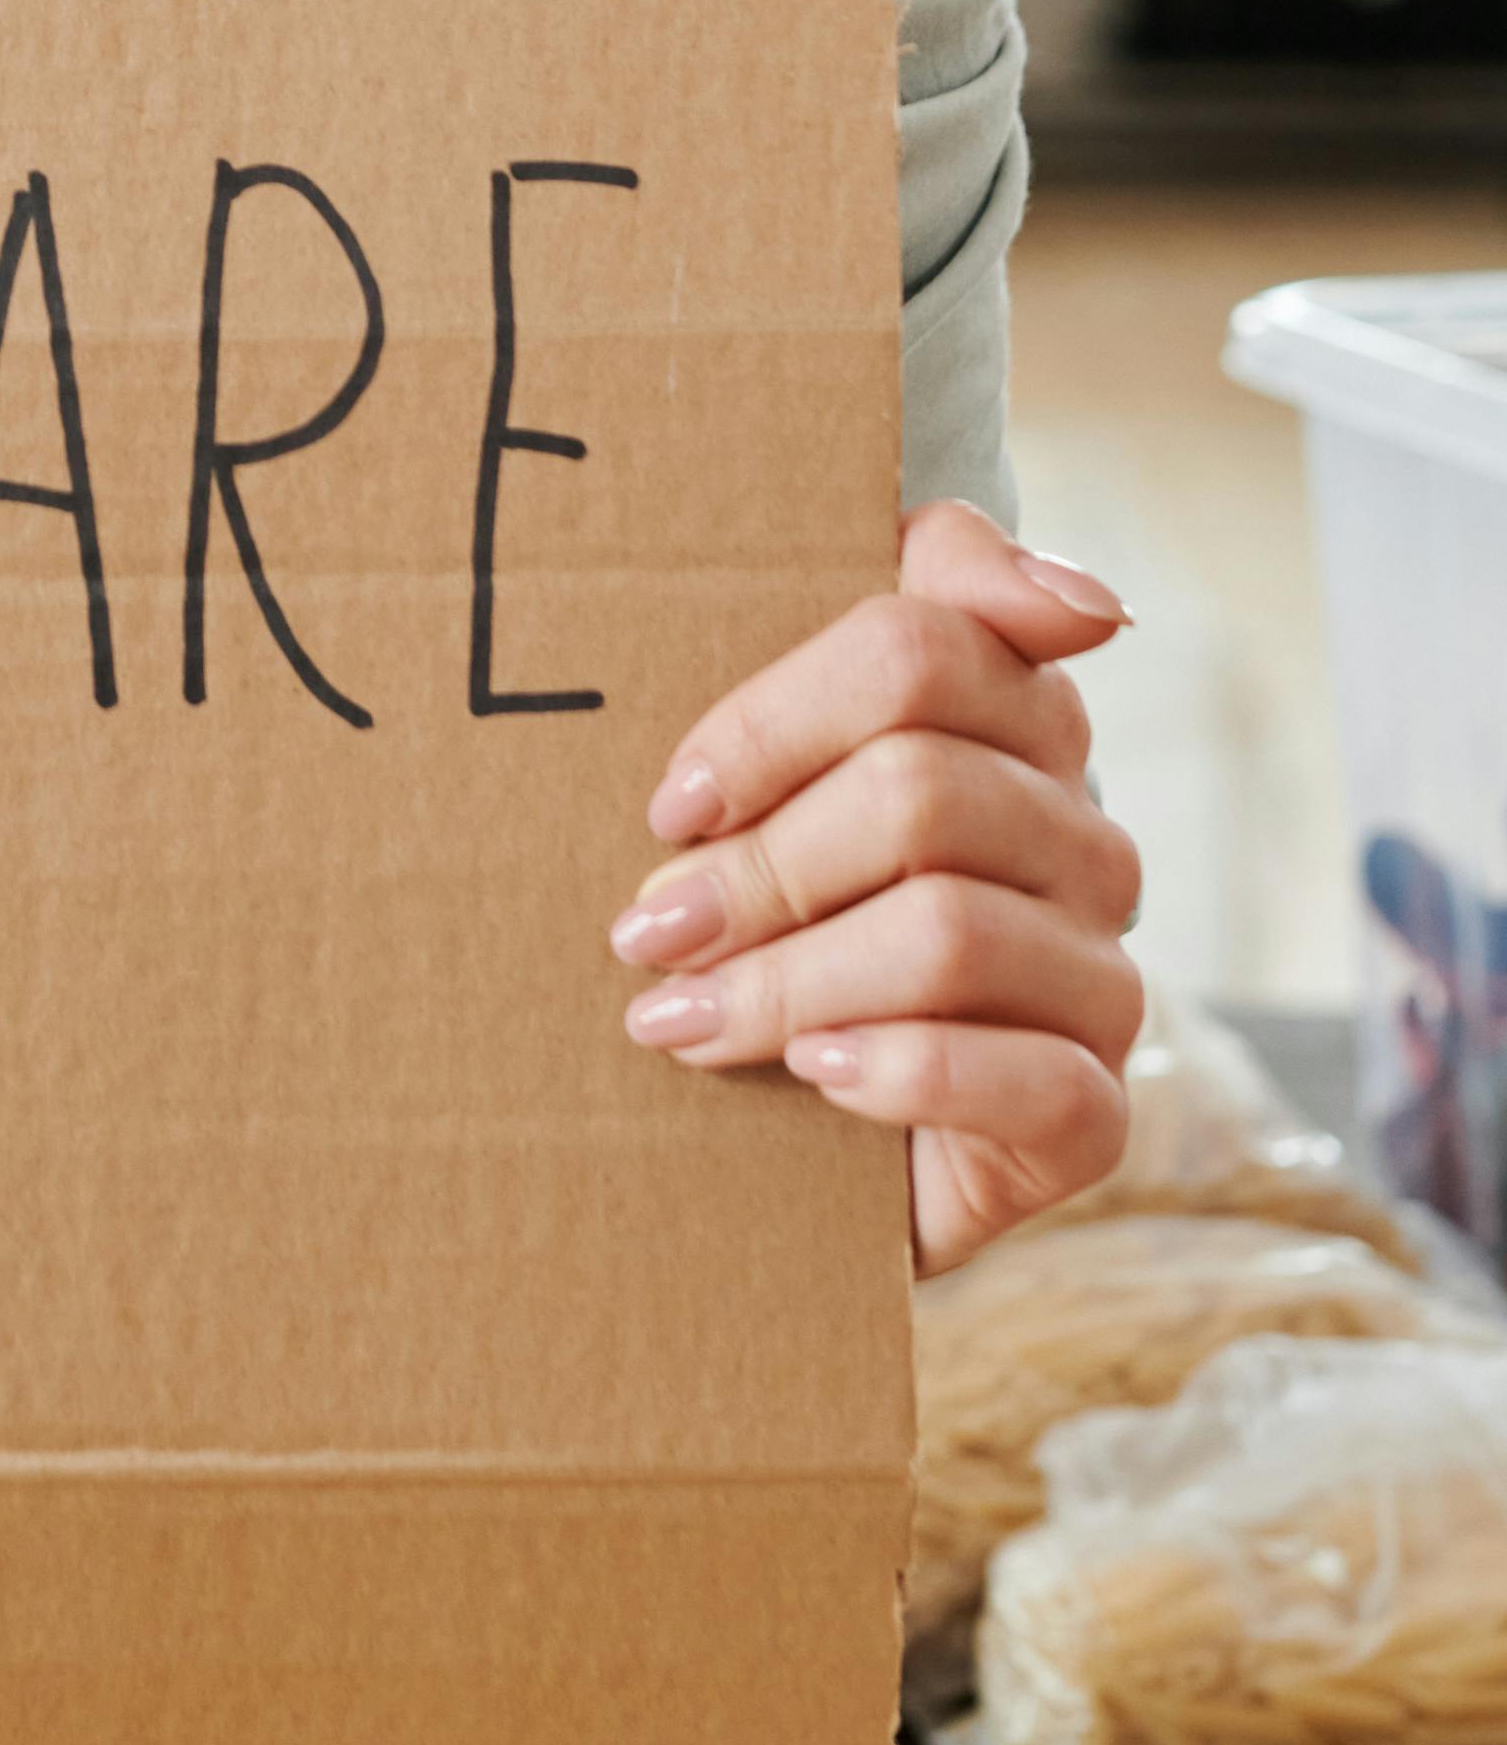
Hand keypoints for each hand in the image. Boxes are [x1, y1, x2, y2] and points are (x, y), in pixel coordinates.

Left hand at [608, 502, 1142, 1271]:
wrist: (789, 1150)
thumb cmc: (772, 934)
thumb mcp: (767, 782)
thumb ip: (863, 646)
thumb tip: (1068, 593)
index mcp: (1014, 722)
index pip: (925, 641)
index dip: (779, 716)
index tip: (674, 798)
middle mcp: (1079, 838)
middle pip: (922, 789)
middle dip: (759, 866)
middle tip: (644, 929)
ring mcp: (1100, 975)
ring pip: (952, 929)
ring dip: (788, 980)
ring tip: (676, 1018)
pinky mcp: (1095, 1112)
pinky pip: (1027, 1076)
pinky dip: (898, 1071)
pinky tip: (813, 1075)